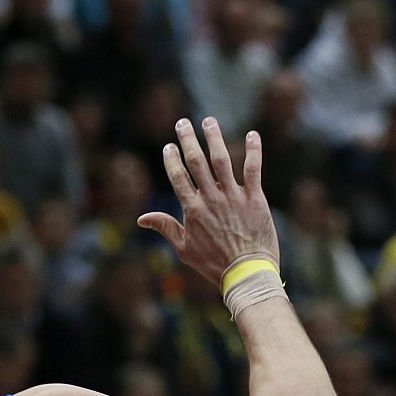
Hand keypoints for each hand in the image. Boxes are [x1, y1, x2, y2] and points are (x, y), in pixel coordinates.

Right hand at [140, 118, 279, 285]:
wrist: (246, 273)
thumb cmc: (214, 264)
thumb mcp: (184, 249)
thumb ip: (165, 227)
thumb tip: (141, 218)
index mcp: (192, 209)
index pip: (178, 176)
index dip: (172, 159)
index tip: (169, 146)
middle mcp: (211, 198)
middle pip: (196, 162)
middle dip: (188, 140)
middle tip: (182, 123)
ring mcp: (233, 197)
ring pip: (221, 160)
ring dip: (214, 138)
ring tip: (208, 121)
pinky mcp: (255, 199)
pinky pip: (253, 169)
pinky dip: (253, 150)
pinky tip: (252, 134)